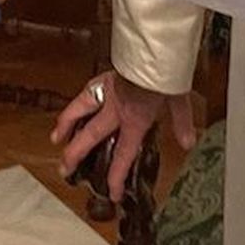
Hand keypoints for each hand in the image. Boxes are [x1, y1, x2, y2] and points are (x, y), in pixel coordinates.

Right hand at [51, 70, 195, 202]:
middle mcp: (115, 110)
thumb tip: (188, 143)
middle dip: (76, 155)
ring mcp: (107, 93)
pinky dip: (78, 102)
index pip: (122, 155)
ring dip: (66, 126)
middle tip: (64, 170)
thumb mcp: (178, 100)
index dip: (115, 177)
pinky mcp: (105, 77)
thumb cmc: (166, 75)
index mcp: (134, 120)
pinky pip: (87, 92)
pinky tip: (74, 106)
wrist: (154, 50)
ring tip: (56, 138)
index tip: (111, 194)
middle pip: (90, 136)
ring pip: (80, 111)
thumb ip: (181, 123)